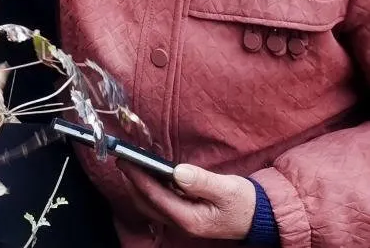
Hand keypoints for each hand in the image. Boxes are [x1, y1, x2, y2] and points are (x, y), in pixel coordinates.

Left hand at [120, 163, 256, 240]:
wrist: (261, 217)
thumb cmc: (246, 203)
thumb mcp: (228, 189)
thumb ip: (202, 181)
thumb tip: (178, 172)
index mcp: (191, 219)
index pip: (156, 197)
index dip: (138, 178)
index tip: (126, 161)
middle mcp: (182, 223)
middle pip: (147, 203)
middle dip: (132, 182)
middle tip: (123, 160)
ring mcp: (182, 220)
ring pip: (151, 204)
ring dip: (139, 186)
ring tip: (132, 165)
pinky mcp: (185, 214)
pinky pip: (160, 202)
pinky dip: (150, 188)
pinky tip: (150, 174)